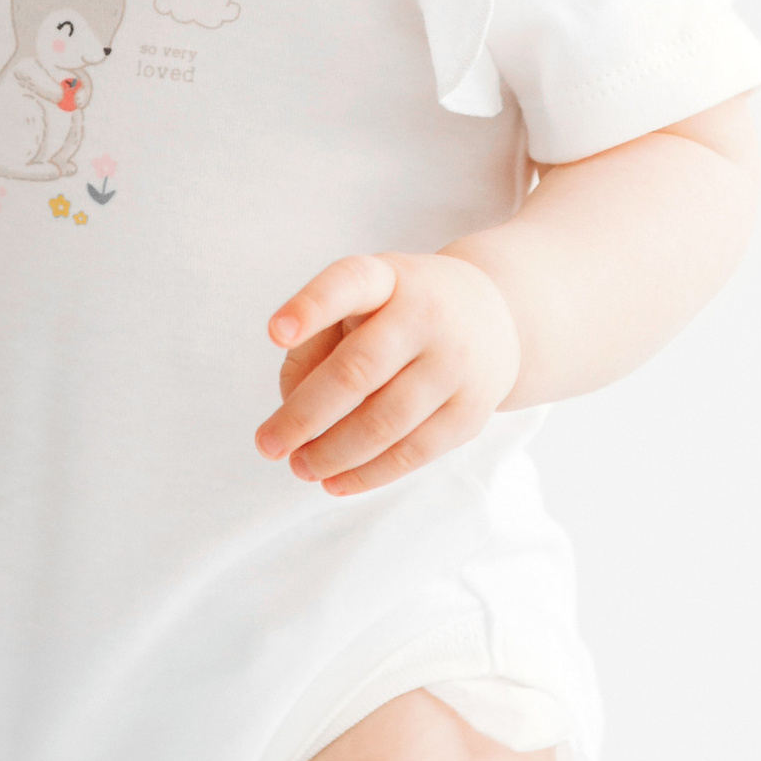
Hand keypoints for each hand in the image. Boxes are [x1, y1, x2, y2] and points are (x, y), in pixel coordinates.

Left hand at [255, 250, 522, 497]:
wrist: (494, 316)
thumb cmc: (401, 311)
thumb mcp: (360, 301)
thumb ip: (316, 342)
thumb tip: (293, 408)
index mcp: (388, 277)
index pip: (348, 283)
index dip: (311, 307)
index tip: (275, 333)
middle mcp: (427, 314)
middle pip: (357, 371)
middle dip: (303, 415)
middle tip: (266, 445)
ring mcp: (455, 364)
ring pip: (384, 423)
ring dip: (332, 454)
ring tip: (299, 467)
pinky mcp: (471, 411)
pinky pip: (413, 453)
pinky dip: (367, 474)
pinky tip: (335, 482)